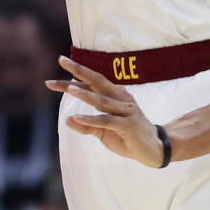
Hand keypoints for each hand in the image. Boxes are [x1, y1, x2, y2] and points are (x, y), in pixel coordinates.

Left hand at [47, 55, 166, 168]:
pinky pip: (107, 120)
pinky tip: (76, 118)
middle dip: (79, 71)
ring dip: (85, 94)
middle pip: (97, 81)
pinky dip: (91, 119)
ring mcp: (125, 111)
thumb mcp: (104, 131)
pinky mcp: (128, 125)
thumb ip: (87, 126)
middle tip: (62, 60)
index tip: (55, 72)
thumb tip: (67, 120)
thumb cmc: (127, 136)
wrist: (153, 149)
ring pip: (102, 100)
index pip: (91, 83)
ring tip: (69, 89)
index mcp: (115, 95)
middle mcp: (120, 98)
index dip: (73, 77)